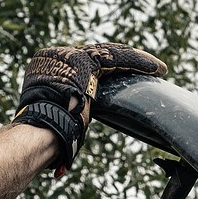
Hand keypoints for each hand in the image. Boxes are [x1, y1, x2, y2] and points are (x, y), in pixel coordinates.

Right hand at [11, 42, 166, 172]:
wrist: (40, 132)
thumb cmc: (45, 138)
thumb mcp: (56, 122)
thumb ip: (66, 115)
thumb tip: (66, 144)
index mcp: (45, 67)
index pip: (82, 63)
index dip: (106, 68)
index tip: (121, 75)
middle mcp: (55, 56)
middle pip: (97, 55)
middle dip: (123, 61)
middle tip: (145, 67)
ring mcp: (68, 55)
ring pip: (110, 54)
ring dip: (137, 61)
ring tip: (157, 68)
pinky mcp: (85, 62)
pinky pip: (118, 59)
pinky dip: (140, 63)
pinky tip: (157, 69)